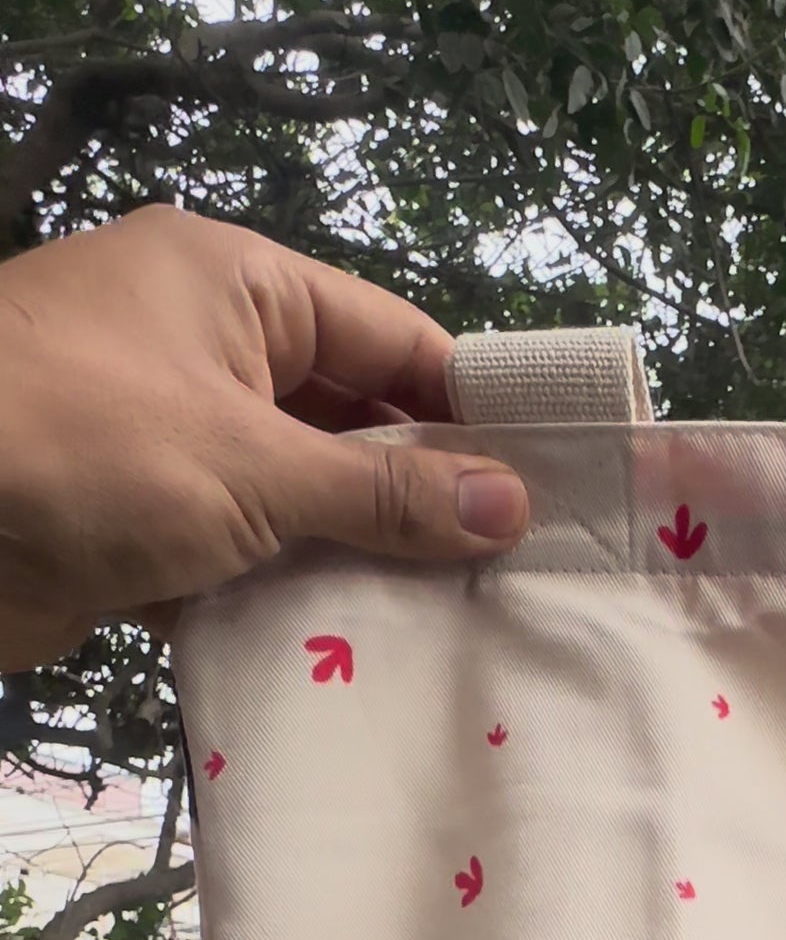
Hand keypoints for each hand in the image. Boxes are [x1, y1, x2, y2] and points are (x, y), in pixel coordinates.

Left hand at [0, 204, 528, 669]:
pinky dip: (289, 599)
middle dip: (423, 496)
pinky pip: (239, 555)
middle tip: (519, 574)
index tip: (552, 485)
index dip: (472, 410)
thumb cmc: (78, 447)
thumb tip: (509, 507)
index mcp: (233, 284)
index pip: (391, 337)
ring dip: (359, 559)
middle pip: (349, 420)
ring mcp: (163, 436)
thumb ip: (385, 494)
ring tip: (461, 625)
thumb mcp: (253, 468)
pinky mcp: (133, 522)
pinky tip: (360, 655)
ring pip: (298, 497)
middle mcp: (201, 346)